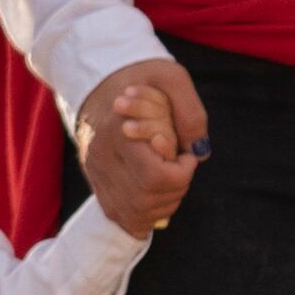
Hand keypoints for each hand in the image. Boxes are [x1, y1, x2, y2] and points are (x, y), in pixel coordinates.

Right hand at [84, 89, 197, 231]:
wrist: (101, 82)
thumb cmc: (142, 78)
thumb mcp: (172, 78)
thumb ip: (190, 112)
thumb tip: (199, 152)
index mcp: (118, 131)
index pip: (156, 176)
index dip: (182, 171)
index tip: (185, 153)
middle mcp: (101, 158)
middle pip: (147, 199)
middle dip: (176, 189)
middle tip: (180, 165)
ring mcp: (95, 174)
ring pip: (135, 214)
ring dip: (164, 203)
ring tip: (170, 177)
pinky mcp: (96, 184)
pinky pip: (121, 216)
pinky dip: (145, 215)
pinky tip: (156, 195)